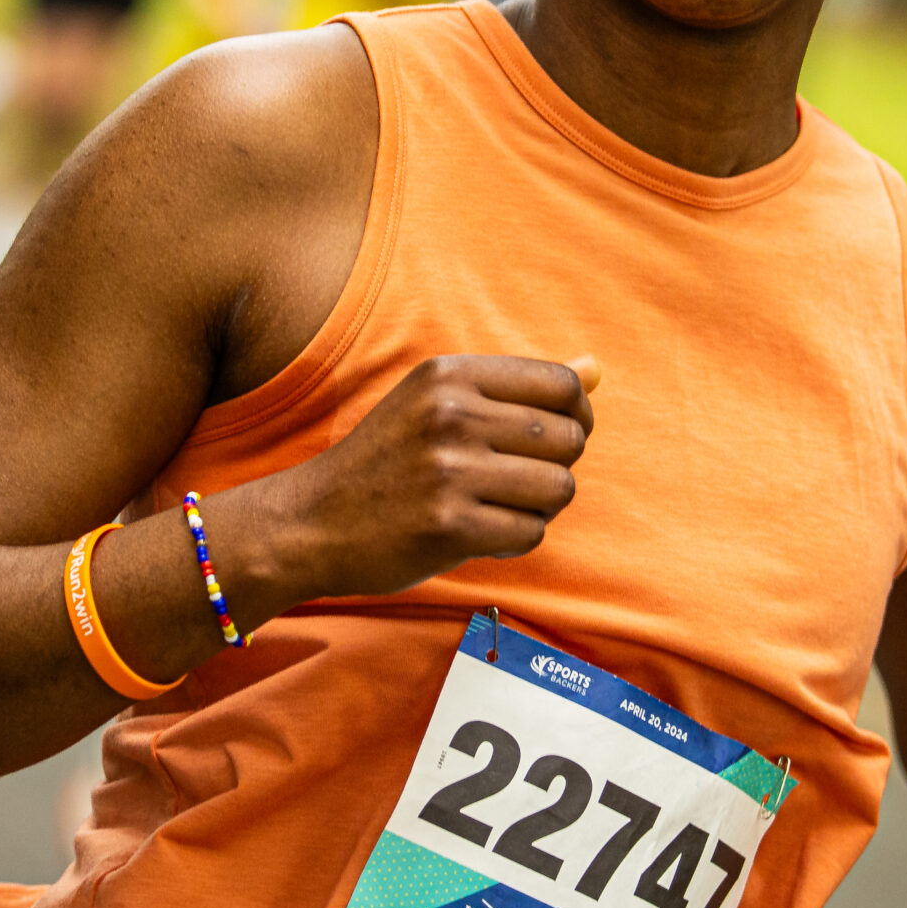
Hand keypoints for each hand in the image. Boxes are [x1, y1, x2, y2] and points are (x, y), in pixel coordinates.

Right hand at [265, 354, 597, 601]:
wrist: (310, 522)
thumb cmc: (387, 462)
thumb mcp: (438, 403)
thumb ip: (518, 387)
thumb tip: (596, 369)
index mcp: (449, 374)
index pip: (561, 385)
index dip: (577, 416)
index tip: (556, 439)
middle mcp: (450, 414)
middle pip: (570, 439)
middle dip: (557, 467)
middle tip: (519, 482)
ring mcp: (449, 470)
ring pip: (559, 488)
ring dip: (540, 507)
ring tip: (501, 508)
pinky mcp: (448, 525)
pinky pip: (531, 532)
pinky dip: (515, 538)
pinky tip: (480, 533)